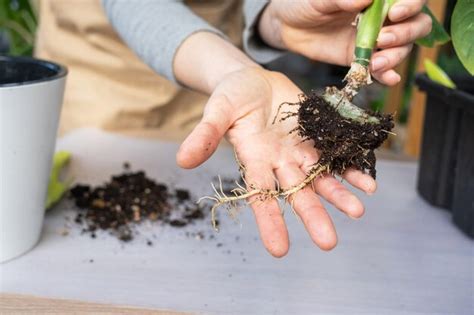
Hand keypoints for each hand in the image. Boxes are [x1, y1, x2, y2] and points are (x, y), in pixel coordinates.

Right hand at [176, 67, 375, 256]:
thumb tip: (181, 159)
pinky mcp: (316, 136)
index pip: (261, 196)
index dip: (270, 221)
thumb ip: (204, 135)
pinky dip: (351, 168)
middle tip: (329, 242)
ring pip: (321, 177)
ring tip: (358, 211)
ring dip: (338, 194)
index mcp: (254, 160)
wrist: (254, 80)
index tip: (280, 249)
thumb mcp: (216, 111)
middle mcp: (279, 162)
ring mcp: (300, 151)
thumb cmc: (231, 97)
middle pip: (297, 192)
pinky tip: (367, 182)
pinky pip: (336, 154)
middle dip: (313, 215)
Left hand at [259, 0, 431, 84]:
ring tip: (376, 62)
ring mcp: (375, 40)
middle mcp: (384, 17)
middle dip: (406, 33)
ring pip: (402, 48)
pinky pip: (382, 68)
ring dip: (395, 56)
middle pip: (416, 25)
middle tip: (384, 38)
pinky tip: (389, 78)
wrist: (289, 26)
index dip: (411, 4)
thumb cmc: (307, 3)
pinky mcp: (362, 58)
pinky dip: (388, 74)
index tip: (395, 12)